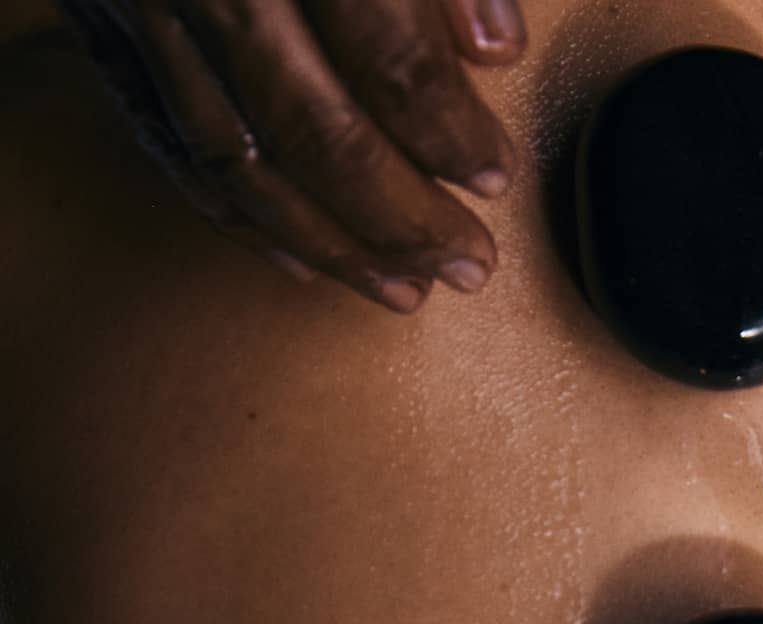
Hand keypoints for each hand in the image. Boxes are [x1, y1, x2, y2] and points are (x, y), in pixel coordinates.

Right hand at [60, 0, 526, 312]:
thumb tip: (493, 46)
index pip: (385, 57)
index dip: (448, 130)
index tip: (493, 174)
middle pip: (315, 134)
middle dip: (402, 217)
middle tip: (466, 262)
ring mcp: (140, 6)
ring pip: (242, 164)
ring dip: (332, 244)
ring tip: (403, 289)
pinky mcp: (101, 26)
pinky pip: (173, 146)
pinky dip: (242, 217)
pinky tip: (301, 259)